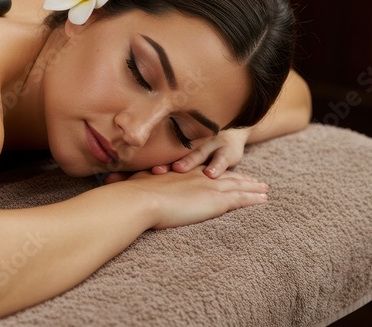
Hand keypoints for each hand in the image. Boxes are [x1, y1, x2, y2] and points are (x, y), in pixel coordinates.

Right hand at [121, 166, 268, 229]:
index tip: (222, 173)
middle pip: (223, 175)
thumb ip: (129, 182)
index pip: (202, 171)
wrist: (139, 200)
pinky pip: (241, 198)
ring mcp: (206, 187)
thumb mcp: (132, 184)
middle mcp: (195, 177)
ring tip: (265, 189)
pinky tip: (263, 199)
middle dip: (241, 177)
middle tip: (255, 179)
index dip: (215, 171)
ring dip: (252, 186)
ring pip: (237, 185)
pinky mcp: (214, 200)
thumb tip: (106, 179)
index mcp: (179, 174)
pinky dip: (253, 198)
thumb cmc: (131, 194)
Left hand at [150, 127, 250, 178]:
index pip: (164, 155)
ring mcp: (210, 145)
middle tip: (155, 170)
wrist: (234, 135)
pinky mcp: (227, 151)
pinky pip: (221, 160)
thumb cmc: (203, 150)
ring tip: (179, 169)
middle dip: (165, 162)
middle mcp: (193, 144)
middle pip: (176, 154)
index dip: (152, 162)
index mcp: (180, 146)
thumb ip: (165, 163)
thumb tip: (131, 178)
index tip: (141, 171)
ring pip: (198, 154)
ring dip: (189, 161)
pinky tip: (211, 175)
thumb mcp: (187, 153)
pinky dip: (216, 167)